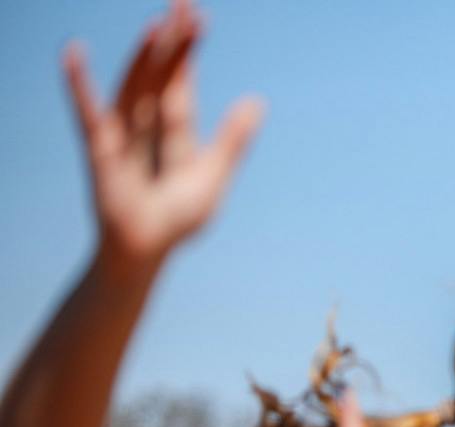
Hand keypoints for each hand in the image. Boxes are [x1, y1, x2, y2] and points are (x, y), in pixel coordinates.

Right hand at [65, 0, 263, 278]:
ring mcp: (122, 134)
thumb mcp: (211, 175)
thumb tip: (258, 101)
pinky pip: (89, 112)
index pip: (183, 83)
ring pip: (134, 86)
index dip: (188, 52)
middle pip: (160, 76)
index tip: (196, 17)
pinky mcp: (100, 148)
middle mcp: (147, 125)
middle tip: (182, 5)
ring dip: (143, 57)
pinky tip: (74, 53)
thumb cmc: (178, 220)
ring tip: (155, 25)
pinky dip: (79, 84)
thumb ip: (232, 139)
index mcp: (176, 131)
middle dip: (170, 43)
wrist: (146, 251)